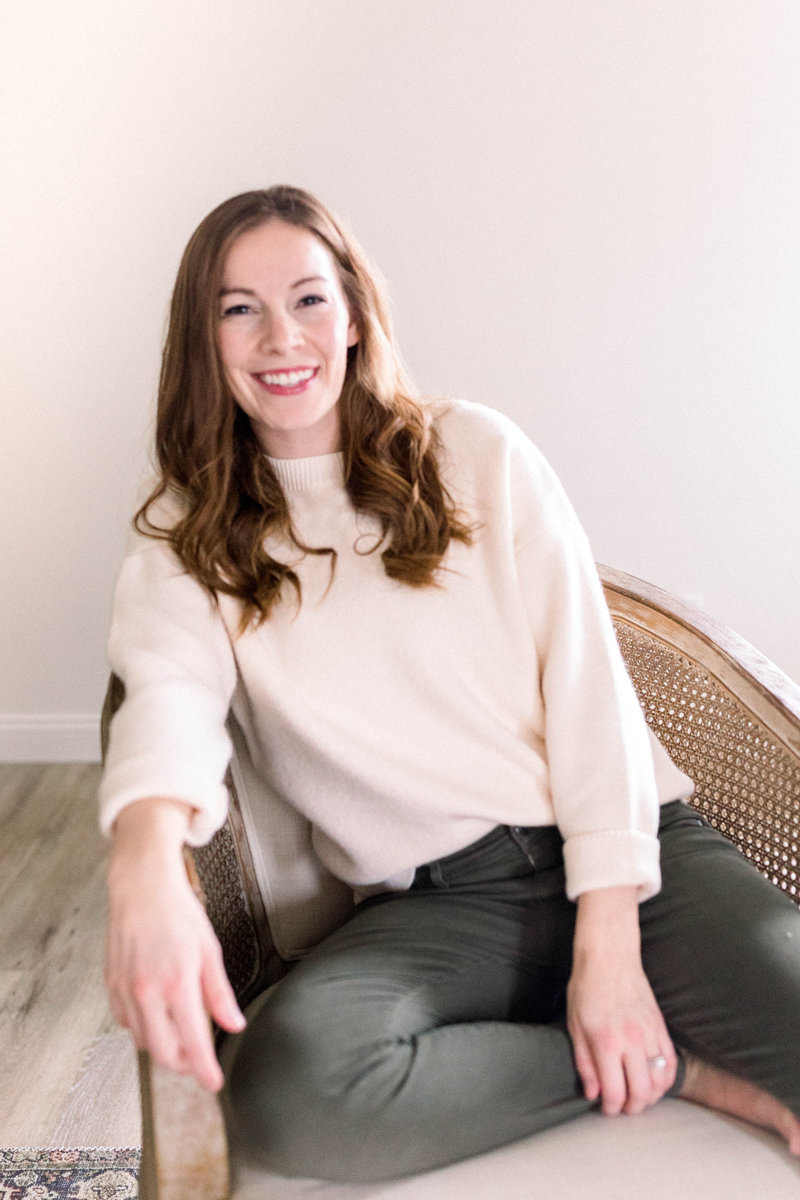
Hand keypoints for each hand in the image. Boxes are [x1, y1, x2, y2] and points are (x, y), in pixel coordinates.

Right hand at [104, 799, 245, 1090]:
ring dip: (162, 1045)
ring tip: (179, 1031)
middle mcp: (148, 992)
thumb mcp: (210, 951)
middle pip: (163, 1052)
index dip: (204, 1069)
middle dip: (182, 1063)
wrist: (142, 888)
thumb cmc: (179, 914)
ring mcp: (126, 990)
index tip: (213, 1083)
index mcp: (177, 984)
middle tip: (197, 1057)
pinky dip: (142, 1026)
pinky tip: (156, 1013)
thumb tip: (233, 1025)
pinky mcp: (111, 984)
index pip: (192, 1043)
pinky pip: (126, 1021)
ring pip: (143, 1040)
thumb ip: (219, 994)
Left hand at [567, 887, 676, 1115]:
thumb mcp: (575, 1025)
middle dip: (632, 1108)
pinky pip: (671, 1062)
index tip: (606, 1109)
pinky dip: (666, 1078)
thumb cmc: (586, 988)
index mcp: (606, 1042)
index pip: (615, 1092)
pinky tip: (656, 1083)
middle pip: (641, 1093)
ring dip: (651, 1096)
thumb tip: (593, 1093)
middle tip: (623, 1108)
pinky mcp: (661, 1026)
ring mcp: (650, 1033)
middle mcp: (631, 1041)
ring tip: (638, 1097)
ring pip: (660, 1081)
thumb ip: (585, 1063)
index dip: (611, 1109)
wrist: (609, 957)